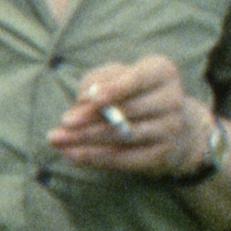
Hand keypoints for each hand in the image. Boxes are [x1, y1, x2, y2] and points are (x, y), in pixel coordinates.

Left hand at [46, 59, 214, 182]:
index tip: (92, 98)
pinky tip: (72, 153)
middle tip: (64, 121)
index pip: (138, 79)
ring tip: (57, 139)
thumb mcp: (116, 77)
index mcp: (161, 72)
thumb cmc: (132, 92)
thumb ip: (97, 82)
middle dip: (92, 117)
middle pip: (128, 110)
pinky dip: (95, 157)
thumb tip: (82, 103)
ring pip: (123, 135)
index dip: (116, 89)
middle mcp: (172, 100)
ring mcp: (170, 129)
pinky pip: (125, 158)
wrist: (170, 126)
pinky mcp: (161, 155)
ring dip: (87, 139)